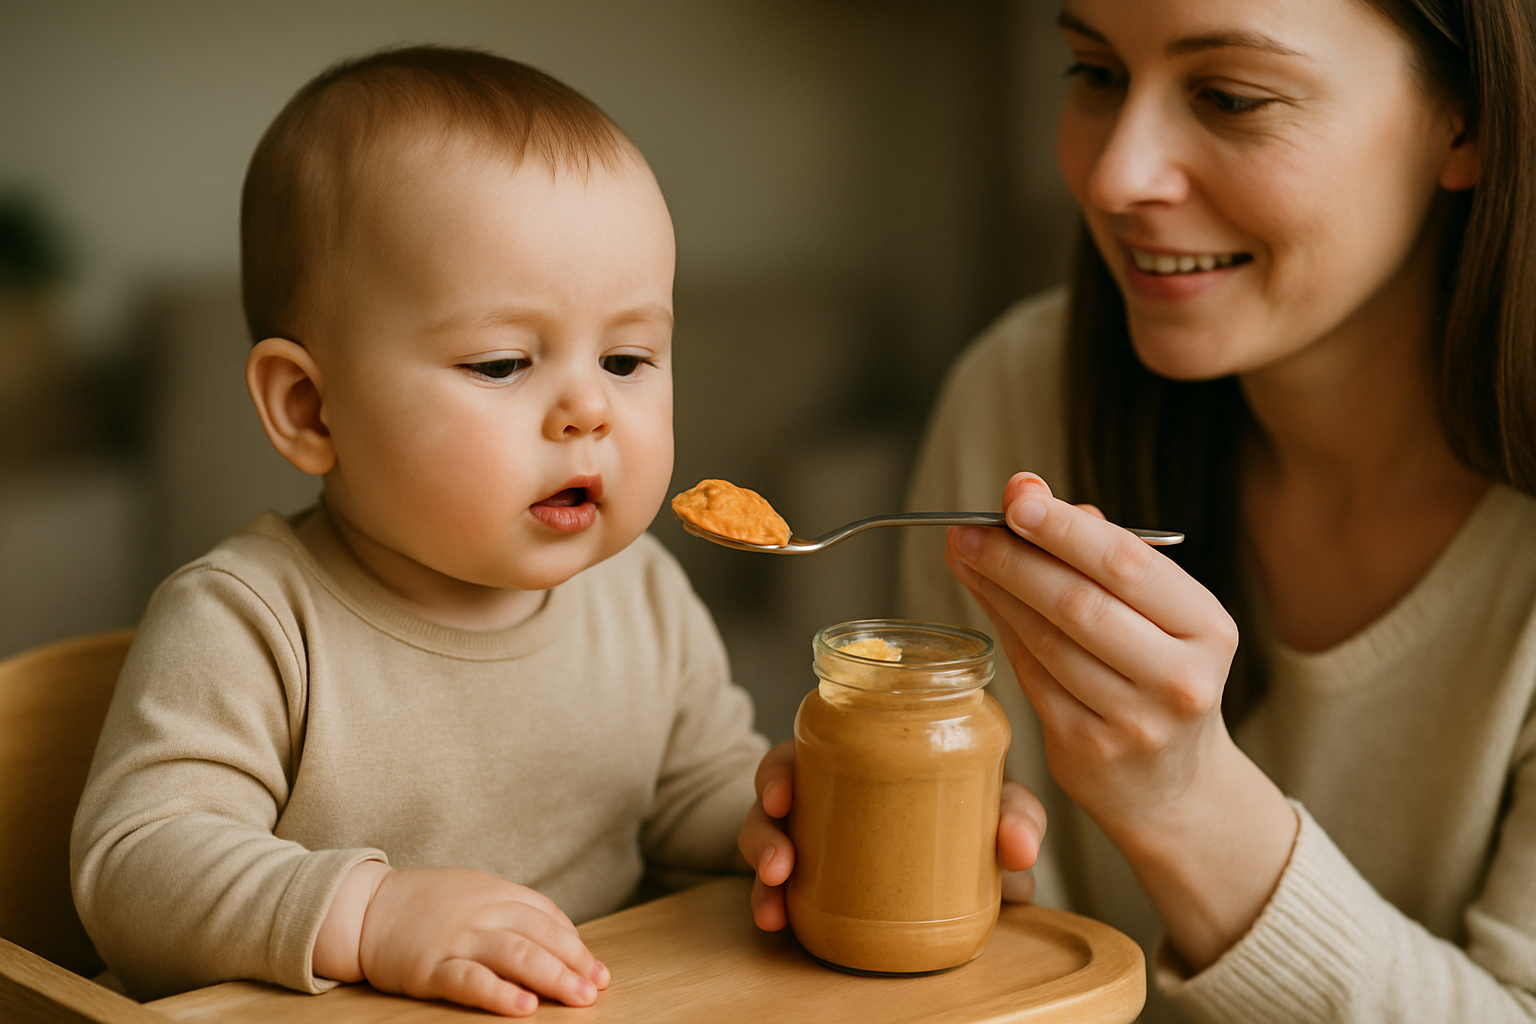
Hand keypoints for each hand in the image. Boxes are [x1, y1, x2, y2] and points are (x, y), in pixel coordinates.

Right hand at [316, 862, 608, 1016]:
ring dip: (552, 977)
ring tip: (577, 997)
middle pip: (539, 936)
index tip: (596, 970)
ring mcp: (457, 938)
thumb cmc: (426, 903)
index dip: (576, 945)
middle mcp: (483, 912)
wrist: (364, 906)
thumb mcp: (476, 892)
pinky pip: (470, 980)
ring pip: (516, 955)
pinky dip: (499, 993)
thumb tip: (561, 938)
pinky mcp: (430, 966)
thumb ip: (514, 910)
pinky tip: (523, 1007)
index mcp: (497, 893)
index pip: (548, 918)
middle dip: (574, 964)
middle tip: (597, 988)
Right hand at [736, 741, 1046, 931]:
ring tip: (773, 906)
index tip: (780, 796)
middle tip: (778, 864)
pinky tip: (777, 922)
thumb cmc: (982, 821)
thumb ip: (1017, 818)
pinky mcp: (818, 888)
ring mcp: (820, 846)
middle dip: (763, 833)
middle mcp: (828, 800)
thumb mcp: (999, 810)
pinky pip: (783, 892)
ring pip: (769, 848)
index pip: (801, 756)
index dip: (779, 773)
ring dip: (766, 875)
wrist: (989, 881)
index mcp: (858, 764)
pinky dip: (774, 906)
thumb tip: (1017, 848)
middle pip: (773, 805)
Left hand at [945, 471, 1239, 833]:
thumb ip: (1098, 552)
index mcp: (1207, 629)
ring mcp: (1134, 721)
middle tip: (967, 527)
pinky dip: (1002, 628)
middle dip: (1016, 557)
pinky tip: (981, 597)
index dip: (1064, 529)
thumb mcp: (1157, 613)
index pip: (1127, 565)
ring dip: (996, 589)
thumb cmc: (1156, 672)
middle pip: (1079, 603)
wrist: (1173, 786)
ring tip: (963, 553)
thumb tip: (1028, 493)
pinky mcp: (1088, 749)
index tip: (1016, 497)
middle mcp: (1180, 678)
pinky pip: (1031, 674)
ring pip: (1047, 639)